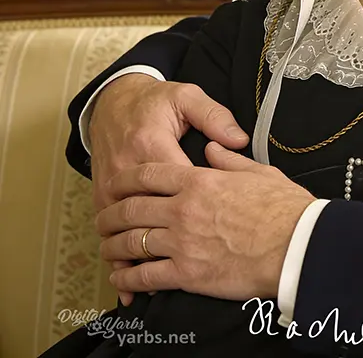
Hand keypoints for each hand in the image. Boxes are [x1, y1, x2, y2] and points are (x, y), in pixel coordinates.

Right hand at [88, 75, 247, 304]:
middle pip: (144, 216)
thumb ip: (214, 117)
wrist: (114, 101)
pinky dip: (118, 257)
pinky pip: (109, 232)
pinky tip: (129, 282)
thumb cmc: (155, 102)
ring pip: (120, 231)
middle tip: (195, 269)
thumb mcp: (187, 98)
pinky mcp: (101, 195)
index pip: (178, 186)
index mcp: (153, 147)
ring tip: (153, 289)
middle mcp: (128, 171)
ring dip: (134, 261)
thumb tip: (237, 140)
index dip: (198, 213)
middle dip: (166, 246)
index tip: (222, 235)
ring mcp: (110, 186)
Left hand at [97, 142, 314, 300]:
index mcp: (199, 181)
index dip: (126, 179)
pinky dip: (127, 279)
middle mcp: (183, 209)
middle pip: (131, 208)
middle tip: (105, 218)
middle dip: (111, 213)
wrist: (297, 244)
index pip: (148, 175)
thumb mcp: (259, 172)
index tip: (117, 184)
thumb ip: (229, 160)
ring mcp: (181, 242)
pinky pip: (144, 276)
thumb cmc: (284, 208)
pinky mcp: (186, 273)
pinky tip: (121, 279)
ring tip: (107, 248)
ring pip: (130, 242)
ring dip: (113, 246)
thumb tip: (214, 148)